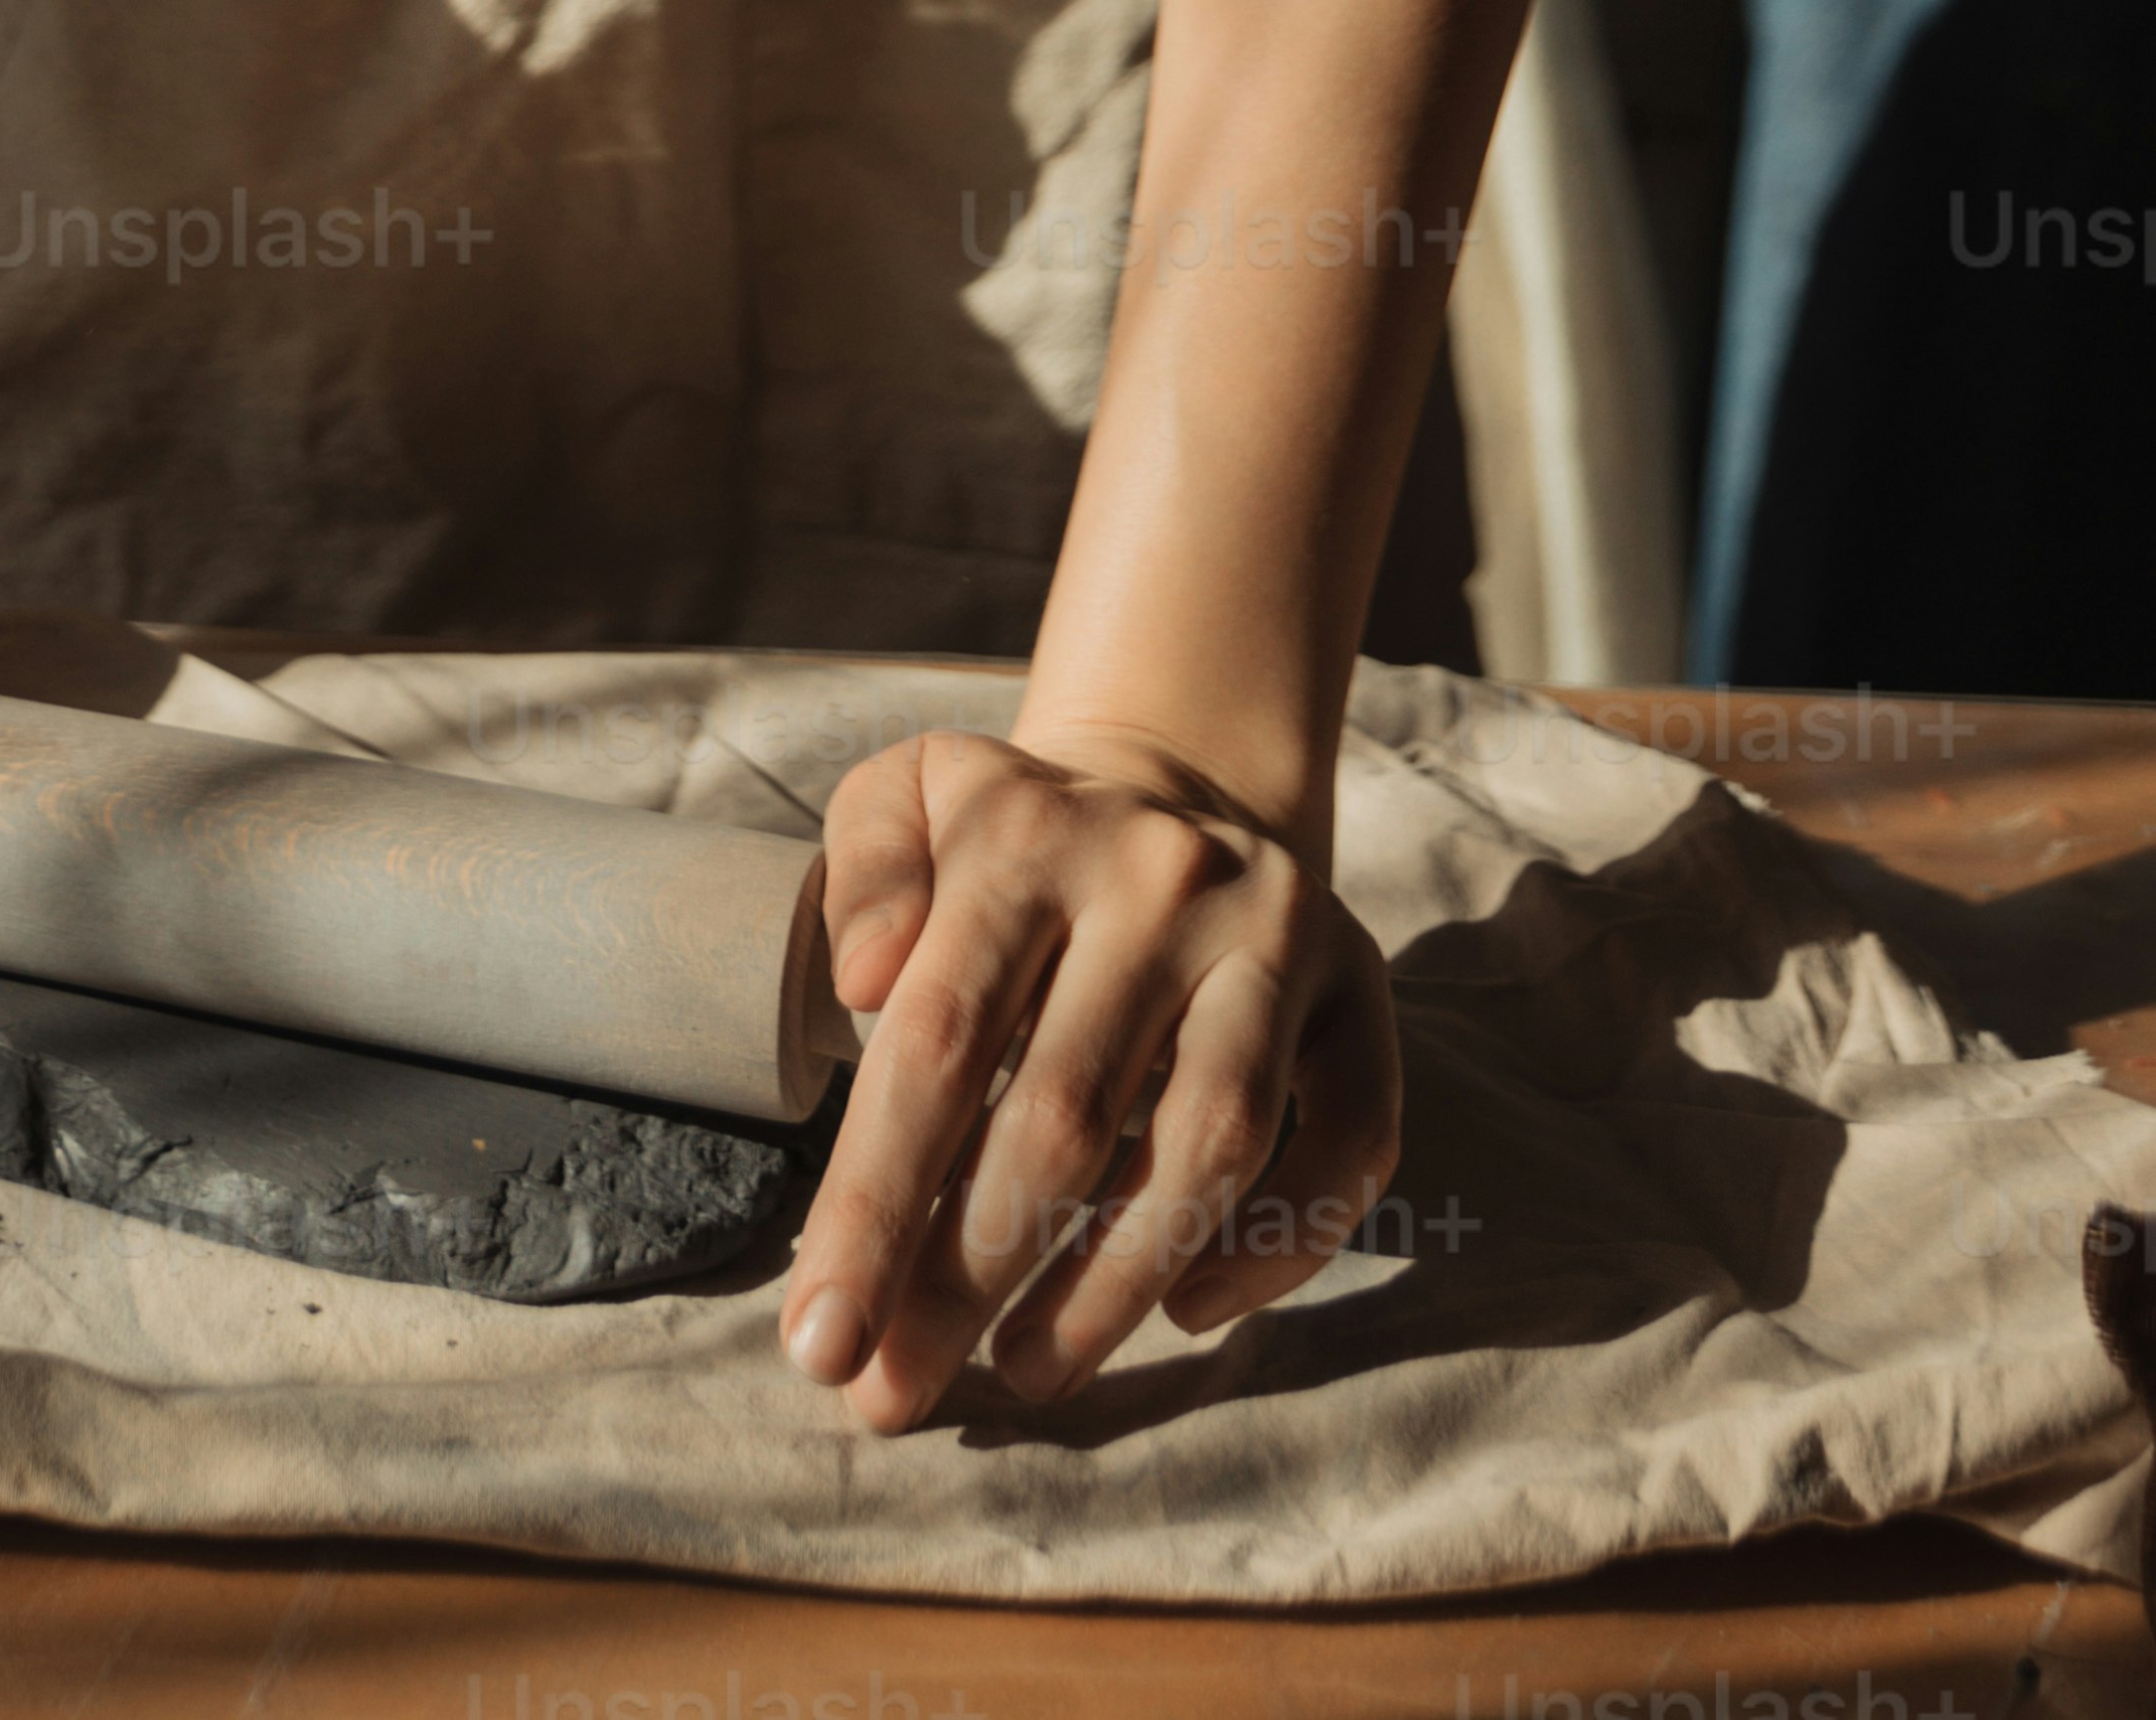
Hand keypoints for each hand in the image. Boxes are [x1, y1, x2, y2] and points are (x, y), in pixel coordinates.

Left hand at [775, 717, 1396, 1428]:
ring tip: (1029, 1371)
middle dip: (968, 1280)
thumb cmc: (1012, 839)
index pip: (938, 1041)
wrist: (1179, 781)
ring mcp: (1273, 936)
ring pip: (1208, 1144)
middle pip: (1062, 1115)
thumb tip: (864, 980)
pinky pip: (1346, 1143)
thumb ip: (862, 871)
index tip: (818, 1341)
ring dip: (1110, 1288)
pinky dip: (1276, 1249)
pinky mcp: (1361, 993)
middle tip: (898, 1398)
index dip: (874, 1204)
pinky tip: (1183, 1310)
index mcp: (1027, 835)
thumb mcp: (906, 800)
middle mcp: (1160, 879)